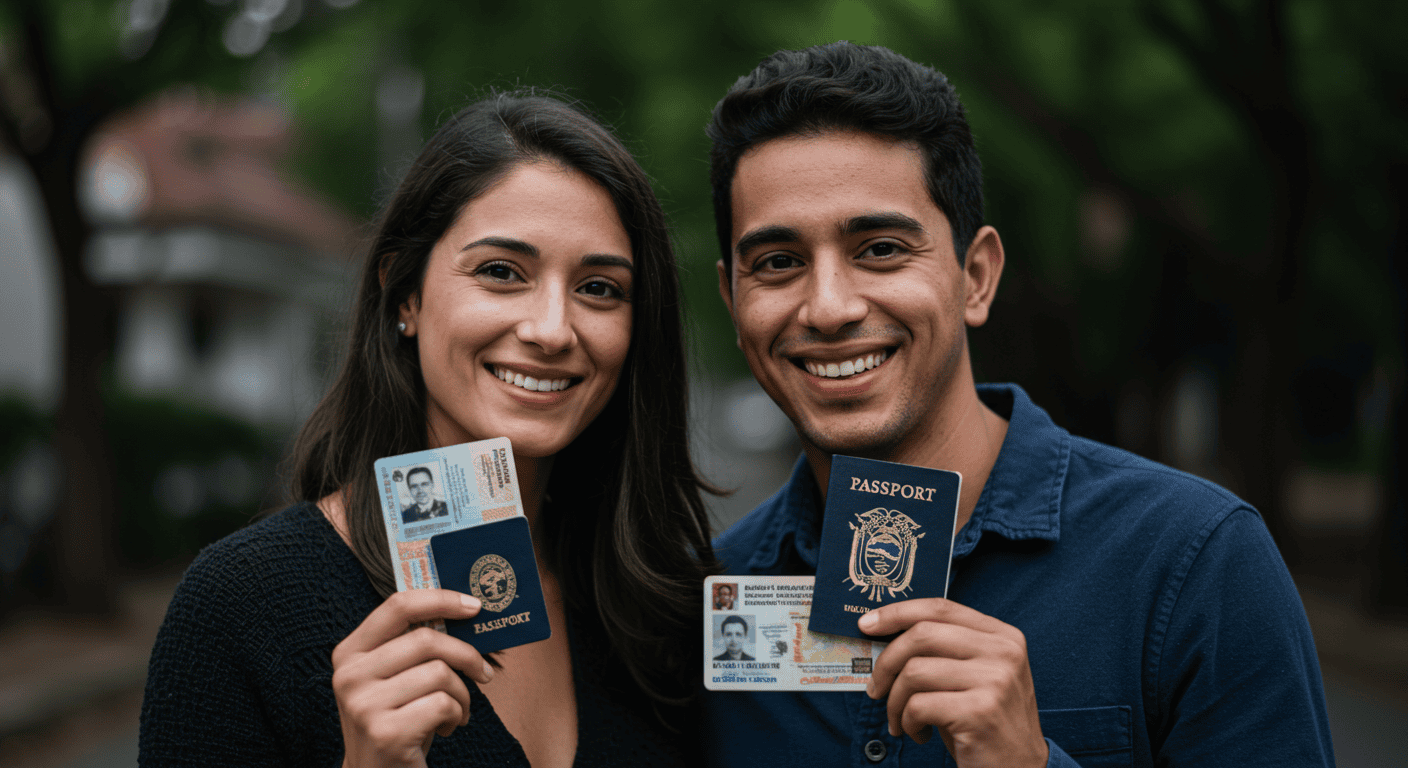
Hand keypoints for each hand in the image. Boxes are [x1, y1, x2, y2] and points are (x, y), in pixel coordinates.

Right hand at [332, 589, 493, 767]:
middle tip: (483, 673)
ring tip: (455, 711)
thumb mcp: (394, 679)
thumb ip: (414, 646)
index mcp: (349, 653)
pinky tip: (446, 728)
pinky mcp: (386, 732)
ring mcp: (364, 705)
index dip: (440, 599)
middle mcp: (349, 676)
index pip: (397, 606)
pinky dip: (456, 715)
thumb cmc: (397, 720)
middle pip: (427, 640)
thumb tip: (467, 610)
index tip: (474, 606)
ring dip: (462, 695)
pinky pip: (443, 704)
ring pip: (440, 674)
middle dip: (467, 656)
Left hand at [861, 598, 1046, 767]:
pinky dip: (907, 721)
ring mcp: (995, 680)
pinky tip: (918, 733)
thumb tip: (885, 634)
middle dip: (886, 662)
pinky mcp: (980, 711)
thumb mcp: (973, 677)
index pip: (940, 608)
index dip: (897, 612)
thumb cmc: (984, 723)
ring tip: (900, 720)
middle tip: (875, 688)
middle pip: (922, 634)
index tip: (867, 624)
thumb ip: (944, 650)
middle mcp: (1003, 652)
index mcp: (1002, 636)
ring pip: (914, 671)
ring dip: (894, 701)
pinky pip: (919, 705)